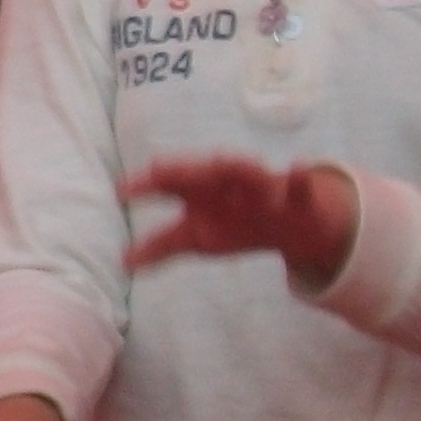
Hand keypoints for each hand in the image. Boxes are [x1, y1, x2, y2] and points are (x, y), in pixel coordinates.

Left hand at [123, 156, 359, 285]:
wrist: (290, 225)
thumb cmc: (235, 224)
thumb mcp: (197, 238)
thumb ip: (162, 247)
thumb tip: (123, 262)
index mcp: (200, 191)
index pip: (167, 185)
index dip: (145, 187)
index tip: (121, 191)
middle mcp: (227, 183)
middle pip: (201, 172)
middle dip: (181, 169)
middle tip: (157, 168)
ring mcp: (261, 187)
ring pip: (247, 171)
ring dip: (236, 166)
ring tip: (222, 159)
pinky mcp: (296, 196)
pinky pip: (298, 186)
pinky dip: (298, 178)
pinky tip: (298, 167)